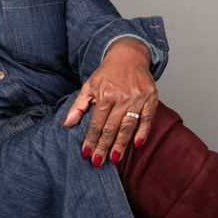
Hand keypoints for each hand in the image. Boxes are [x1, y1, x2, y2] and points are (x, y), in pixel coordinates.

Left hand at [62, 38, 157, 164]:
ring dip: (121, 144)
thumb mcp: (89, 86)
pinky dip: (143, 132)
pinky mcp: (150, 99)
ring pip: (128, 126)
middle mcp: (121, 98)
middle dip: (103, 146)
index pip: (96, 123)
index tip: (87, 153)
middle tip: (98, 162)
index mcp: (105, 95)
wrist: (129, 55)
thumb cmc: (108, 73)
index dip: (91, 139)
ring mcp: (137, 99)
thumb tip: (66, 124)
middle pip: (111, 128)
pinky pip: (147, 119)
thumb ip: (78, 106)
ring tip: (114, 158)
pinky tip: (137, 145)